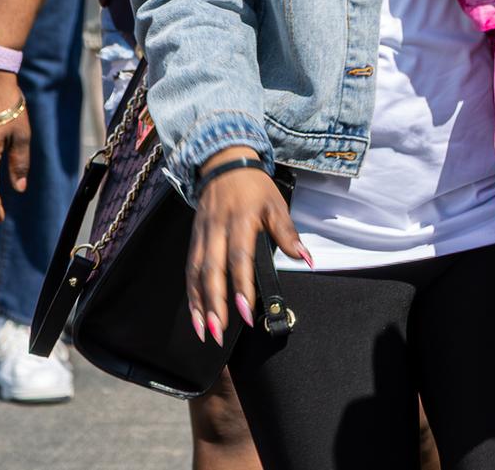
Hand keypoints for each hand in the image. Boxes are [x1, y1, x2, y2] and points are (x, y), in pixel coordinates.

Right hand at [188, 147, 305, 347]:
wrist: (225, 164)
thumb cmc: (255, 188)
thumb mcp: (277, 205)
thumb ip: (288, 234)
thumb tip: (306, 259)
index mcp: (240, 221)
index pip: (239, 258)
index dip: (240, 286)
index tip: (245, 311)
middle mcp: (216, 230)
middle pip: (211, 270)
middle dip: (214, 304)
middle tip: (218, 331)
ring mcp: (201, 235)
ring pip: (195, 273)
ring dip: (198, 304)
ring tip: (204, 331)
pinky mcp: (193, 239)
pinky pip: (189, 269)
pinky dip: (191, 293)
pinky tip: (196, 313)